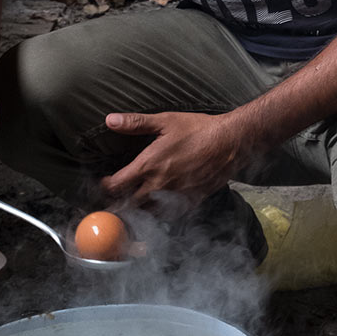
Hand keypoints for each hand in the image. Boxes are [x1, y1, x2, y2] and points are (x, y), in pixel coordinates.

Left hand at [101, 111, 244, 205]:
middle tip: (117, 198)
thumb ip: (135, 123)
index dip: (106, 186)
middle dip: (120, 203)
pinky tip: (161, 206)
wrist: (231, 143)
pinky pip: (170, 215)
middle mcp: (160, 185)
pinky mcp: (191, 201)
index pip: (117, 185)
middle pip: (130, 204)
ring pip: (149, 213)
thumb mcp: (165, 121)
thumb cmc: (199, 129)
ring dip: (140, 210)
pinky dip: (162, 213)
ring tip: (136, 204)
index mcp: (149, 165)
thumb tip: (110, 120)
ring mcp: (176, 196)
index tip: (106, 183)